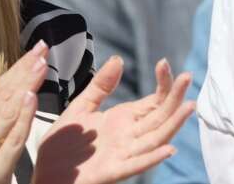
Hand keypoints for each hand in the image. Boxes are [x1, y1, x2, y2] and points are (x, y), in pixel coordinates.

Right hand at [0, 43, 48, 183]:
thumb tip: (19, 92)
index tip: (36, 51)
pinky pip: (10, 141)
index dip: (16, 70)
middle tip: (41, 49)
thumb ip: (0, 117)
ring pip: (5, 114)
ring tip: (39, 65)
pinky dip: (20, 118)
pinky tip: (30, 98)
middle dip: (22, 72)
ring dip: (23, 87)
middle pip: (1, 98)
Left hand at [33, 58, 193, 183]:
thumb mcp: (81, 108)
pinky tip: (168, 149)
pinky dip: (152, 158)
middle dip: (175, 97)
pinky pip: (136, 164)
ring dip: (174, 123)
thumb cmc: (63, 146)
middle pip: (161, 115)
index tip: (164, 63)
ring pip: (156, 137)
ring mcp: (124, 153)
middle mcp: (130, 135)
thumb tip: (118, 59)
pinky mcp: (112, 171)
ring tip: (188, 106)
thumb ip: (100, 86)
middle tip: (188, 77)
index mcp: (125, 119)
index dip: (163, 83)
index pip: (155, 100)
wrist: (45, 175)